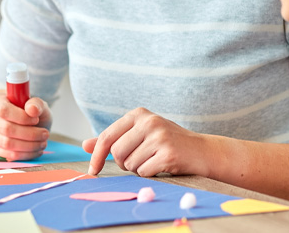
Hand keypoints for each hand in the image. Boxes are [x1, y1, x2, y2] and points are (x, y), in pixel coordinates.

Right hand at [0, 91, 51, 160]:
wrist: (21, 122)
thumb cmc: (28, 111)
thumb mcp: (36, 103)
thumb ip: (36, 103)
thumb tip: (32, 109)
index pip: (4, 110)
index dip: (22, 117)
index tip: (36, 120)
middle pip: (6, 129)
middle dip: (30, 134)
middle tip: (45, 133)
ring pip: (7, 144)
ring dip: (29, 145)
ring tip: (43, 142)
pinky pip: (9, 155)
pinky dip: (26, 154)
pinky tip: (36, 149)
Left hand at [82, 107, 210, 177]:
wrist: (203, 151)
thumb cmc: (168, 142)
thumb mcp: (140, 134)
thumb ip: (113, 139)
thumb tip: (85, 145)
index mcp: (139, 114)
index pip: (107, 136)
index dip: (97, 156)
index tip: (93, 170)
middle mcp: (149, 122)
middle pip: (117, 153)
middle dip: (124, 163)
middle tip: (140, 160)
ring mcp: (159, 137)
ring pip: (130, 164)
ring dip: (138, 168)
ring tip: (154, 159)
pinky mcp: (168, 154)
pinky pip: (144, 171)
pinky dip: (149, 173)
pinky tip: (162, 165)